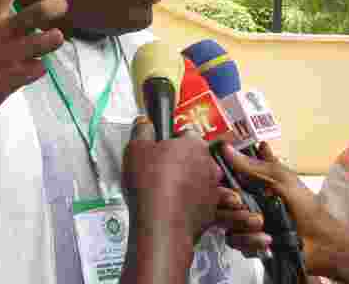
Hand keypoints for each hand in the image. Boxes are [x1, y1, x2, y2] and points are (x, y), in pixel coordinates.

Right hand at [0, 0, 66, 156]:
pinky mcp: (16, 78)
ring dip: (54, 38)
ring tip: (56, 37)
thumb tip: (11, 18)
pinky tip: (31, 69)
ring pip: (46, 41)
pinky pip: (39, 68)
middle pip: (36, 13)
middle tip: (61, 5)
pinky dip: (38, 67)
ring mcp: (10, 56)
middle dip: (53, 7)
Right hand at [123, 118, 224, 243]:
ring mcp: (213, 189)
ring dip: (187, 182)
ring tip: (165, 192)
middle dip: (180, 162)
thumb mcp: (136, 149)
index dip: (171, 141)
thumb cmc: (150, 184)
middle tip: (159, 171)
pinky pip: (200, 201)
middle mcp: (210, 164)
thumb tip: (145, 123)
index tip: (160, 149)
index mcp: (194, 144)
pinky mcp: (211, 211)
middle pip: (195, 157)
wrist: (162, 225)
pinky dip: (190, 203)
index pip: (186, 134)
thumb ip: (142, 131)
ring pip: (199, 180)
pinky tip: (172, 207)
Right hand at [220, 143, 343, 274]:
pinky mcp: (248, 243)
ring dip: (243, 225)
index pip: (222, 179)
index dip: (218, 182)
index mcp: (251, 183)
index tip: (226, 185)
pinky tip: (268, 240)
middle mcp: (244, 202)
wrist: (321, 241)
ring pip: (225, 224)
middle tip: (243, 206)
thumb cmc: (305, 205)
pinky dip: (251, 241)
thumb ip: (252, 166)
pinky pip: (235, 242)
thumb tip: (226, 147)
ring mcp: (245, 223)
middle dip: (231, 207)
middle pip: (218, 203)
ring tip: (262, 225)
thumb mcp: (281, 179)